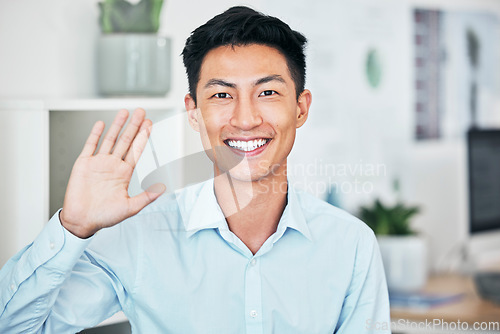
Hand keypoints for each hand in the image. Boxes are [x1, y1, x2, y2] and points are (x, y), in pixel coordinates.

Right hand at [60, 108, 165, 237]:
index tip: (150, 125)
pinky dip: (95, 134)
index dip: (143, 137)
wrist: (82, 221)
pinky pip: (90, 145)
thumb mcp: (130, 208)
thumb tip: (162, 188)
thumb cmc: (104, 216)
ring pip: (110, 139)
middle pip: (126, 141)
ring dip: (117, 126)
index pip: (136, 151)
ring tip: (124, 112)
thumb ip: (146, 197)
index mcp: (124, 174)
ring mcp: (98, 163)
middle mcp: (112, 165)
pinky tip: (101, 124)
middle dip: (134, 126)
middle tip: (141, 112)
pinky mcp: (84, 164)